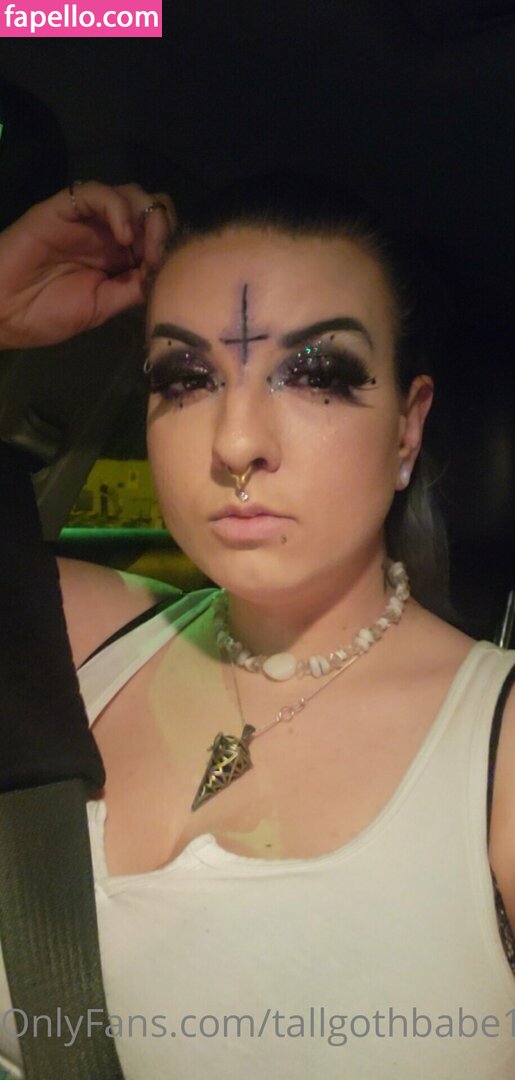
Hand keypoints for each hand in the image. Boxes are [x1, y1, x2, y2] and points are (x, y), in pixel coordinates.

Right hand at [0, 181, 174, 348]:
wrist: (2, 311)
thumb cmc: (46, 314)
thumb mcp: (102, 307)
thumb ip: (133, 288)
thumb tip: (165, 274)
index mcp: (119, 258)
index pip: (159, 235)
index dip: (170, 247)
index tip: (169, 271)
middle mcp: (108, 233)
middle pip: (152, 209)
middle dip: (165, 227)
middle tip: (159, 255)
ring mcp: (88, 218)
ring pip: (132, 194)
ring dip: (148, 217)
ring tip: (144, 248)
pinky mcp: (65, 206)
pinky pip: (99, 192)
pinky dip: (119, 208)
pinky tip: (123, 235)